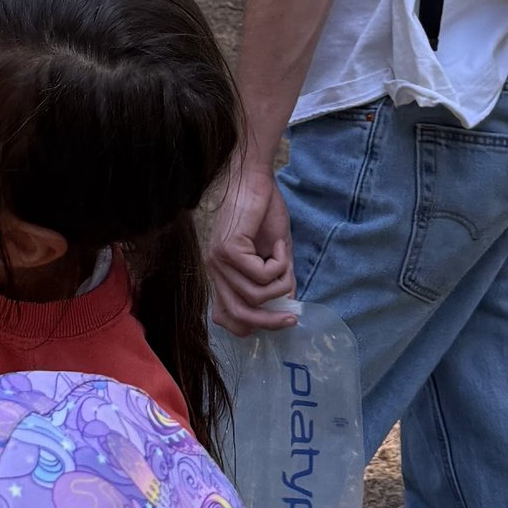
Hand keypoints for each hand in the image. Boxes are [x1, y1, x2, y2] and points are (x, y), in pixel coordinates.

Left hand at [207, 159, 298, 334]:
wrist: (256, 179)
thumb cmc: (265, 213)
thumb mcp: (275, 256)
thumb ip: (278, 282)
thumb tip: (287, 309)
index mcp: (221, 275)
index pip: (225, 318)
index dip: (251, 327)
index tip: (278, 319)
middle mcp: (214, 271)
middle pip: (239, 316)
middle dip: (270, 321)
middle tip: (292, 317)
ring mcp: (218, 261)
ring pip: (255, 296)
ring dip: (281, 282)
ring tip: (285, 257)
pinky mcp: (228, 250)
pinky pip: (261, 275)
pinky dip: (279, 264)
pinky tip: (278, 244)